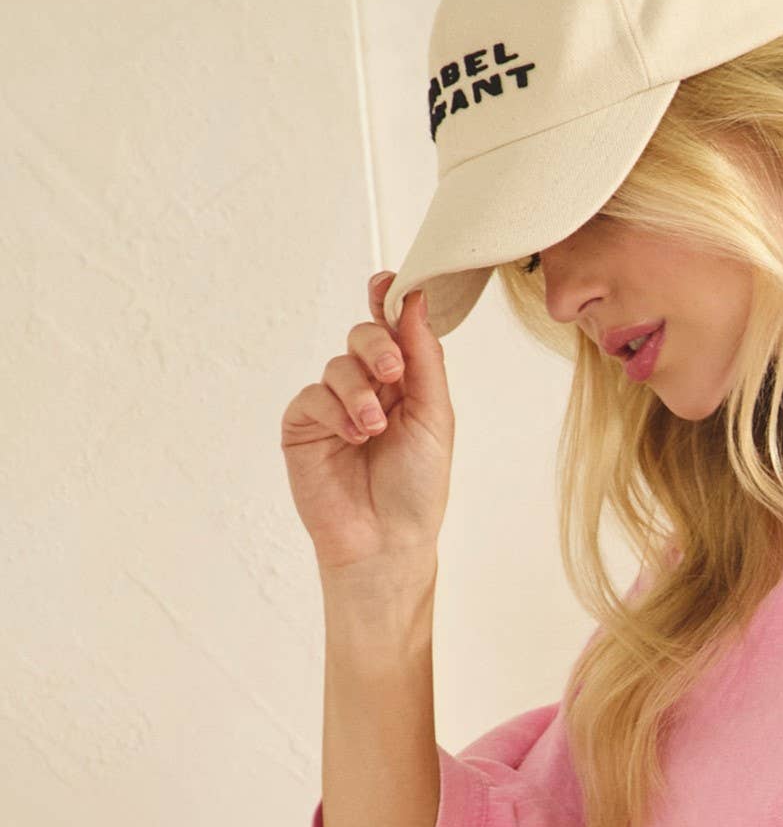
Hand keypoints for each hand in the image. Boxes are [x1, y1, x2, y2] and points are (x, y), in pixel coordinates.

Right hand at [279, 270, 454, 579]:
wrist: (386, 541)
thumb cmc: (417, 487)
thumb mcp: (434, 416)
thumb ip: (424, 358)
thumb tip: (416, 299)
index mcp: (405, 384)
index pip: (394, 330)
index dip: (389, 302)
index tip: (387, 285)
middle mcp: (368, 389)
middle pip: (364, 336)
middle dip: (376, 346)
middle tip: (391, 372)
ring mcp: (333, 406)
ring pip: (338, 364)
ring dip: (357, 392)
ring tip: (372, 430)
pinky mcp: (304, 425)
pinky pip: (312, 395)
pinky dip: (334, 411)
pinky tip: (351, 438)